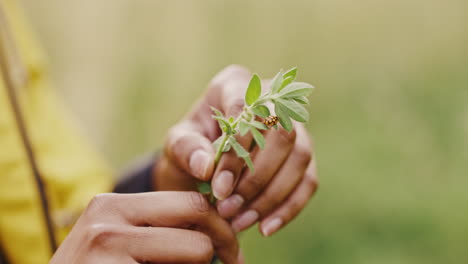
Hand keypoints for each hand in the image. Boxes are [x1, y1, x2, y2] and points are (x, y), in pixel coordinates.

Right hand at [50, 192, 239, 263]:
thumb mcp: (117, 243)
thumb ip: (158, 230)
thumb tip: (219, 231)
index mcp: (112, 205)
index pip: (189, 201)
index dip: (219, 222)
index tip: (231, 246)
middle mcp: (108, 219)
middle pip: (198, 215)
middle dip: (224, 240)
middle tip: (233, 262)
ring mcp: (108, 248)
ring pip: (198, 251)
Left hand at [155, 65, 317, 235]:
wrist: (204, 162)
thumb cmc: (191, 147)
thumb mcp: (177, 145)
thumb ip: (187, 150)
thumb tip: (207, 166)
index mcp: (236, 85)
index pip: (248, 110)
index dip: (237, 150)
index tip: (218, 189)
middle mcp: (273, 101)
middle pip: (283, 133)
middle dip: (257, 177)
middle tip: (228, 209)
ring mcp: (294, 128)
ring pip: (300, 158)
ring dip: (271, 196)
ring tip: (240, 222)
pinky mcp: (303, 157)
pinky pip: (308, 181)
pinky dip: (289, 208)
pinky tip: (265, 228)